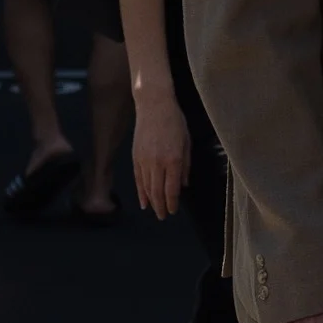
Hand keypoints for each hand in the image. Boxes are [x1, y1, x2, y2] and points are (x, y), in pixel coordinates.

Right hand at [132, 92, 190, 218]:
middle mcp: (158, 162)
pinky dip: (140, 192)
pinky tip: (143, 201)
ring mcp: (144, 160)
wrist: (153, 105)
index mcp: (174, 159)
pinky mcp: (135, 156)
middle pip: (158, 191)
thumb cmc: (174, 121)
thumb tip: (184, 184)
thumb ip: (186, 165)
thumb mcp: (187, 141)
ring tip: (155, 211)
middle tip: (163, 217)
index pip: (172, 188)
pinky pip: (138, 179)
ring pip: (147, 187)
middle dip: (161, 207)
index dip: (172, 202)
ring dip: (151, 202)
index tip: (173, 211)